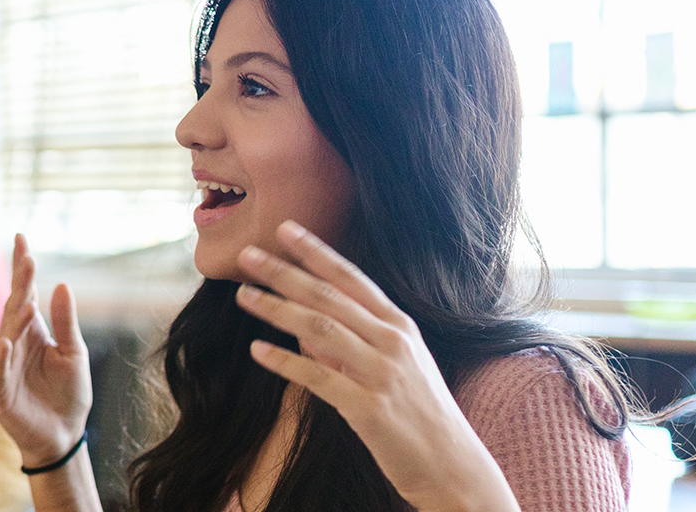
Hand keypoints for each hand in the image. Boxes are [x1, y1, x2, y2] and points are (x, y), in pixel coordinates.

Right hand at [0, 234, 93, 466]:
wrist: (64, 435)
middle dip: (20, 284)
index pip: (23, 294)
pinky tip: (6, 343)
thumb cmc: (68, 394)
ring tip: (27, 300)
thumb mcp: (73, 353)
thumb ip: (66, 322)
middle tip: (28, 258)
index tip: (21, 238)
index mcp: (31, 332)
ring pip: (5, 338)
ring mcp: (2, 368)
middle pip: (13, 308)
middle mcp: (12, 344)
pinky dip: (1, 360)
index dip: (20, 268)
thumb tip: (62, 284)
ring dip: (15, 320)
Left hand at [235, 221, 516, 511]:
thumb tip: (300, 324)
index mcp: (399, 325)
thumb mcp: (393, 366)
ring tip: (242, 295)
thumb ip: (349, 342)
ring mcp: (382, 373)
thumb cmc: (417, 414)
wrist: (452, 466)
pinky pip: (319, 377)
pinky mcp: (369, 407)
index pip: (350, 277)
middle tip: (246, 254)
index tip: (284, 228)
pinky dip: (286, 361)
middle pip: (328, 296)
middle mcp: (392, 342)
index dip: (315, 251)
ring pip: (320, 329)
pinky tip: (257, 351)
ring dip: (276, 309)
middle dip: (284, 272)